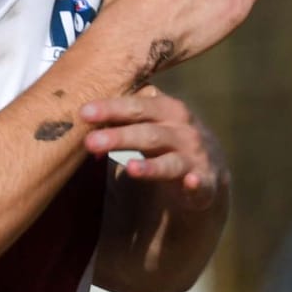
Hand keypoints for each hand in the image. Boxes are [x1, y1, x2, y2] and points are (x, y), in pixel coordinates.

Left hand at [80, 90, 227, 202]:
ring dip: (150, 166)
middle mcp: (182, 131)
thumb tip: (82, 130)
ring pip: (170, 162)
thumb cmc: (167, 143)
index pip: (136, 107)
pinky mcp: (205, 183)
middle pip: (148, 132)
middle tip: (89, 142)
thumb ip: (118, 126)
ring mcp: (195, 157)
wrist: (208, 169)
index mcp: (166, 111)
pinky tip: (190, 182)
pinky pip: (199, 184)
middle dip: (119, 136)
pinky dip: (196, 183)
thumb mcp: (147, 128)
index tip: (83, 112)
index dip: (111, 108)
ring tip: (130, 168)